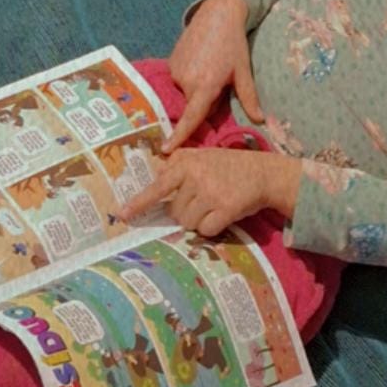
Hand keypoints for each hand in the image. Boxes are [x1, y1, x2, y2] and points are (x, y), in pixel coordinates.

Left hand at [118, 147, 302, 237]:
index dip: (140, 202)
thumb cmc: (228, 166)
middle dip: (185, 212)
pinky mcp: (226, 208)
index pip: (158, 186)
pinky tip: (224, 213)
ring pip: (188, 223)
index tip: (123, 214)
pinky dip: (213, 227)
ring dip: (199, 221)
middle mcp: (196, 176)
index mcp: (186, 162)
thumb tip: (155, 182)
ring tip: (214, 205)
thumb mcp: (201, 156)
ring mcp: (211, 192)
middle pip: (174, 212)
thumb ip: (177, 165)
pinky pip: (206, 230)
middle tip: (203, 200)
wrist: (264, 172)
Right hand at [164, 0, 263, 152]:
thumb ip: (249, 98)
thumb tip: (260, 121)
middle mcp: (187, 81)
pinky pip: (180, 79)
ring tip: (211, 64)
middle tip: (220, 78)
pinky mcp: (170, 62)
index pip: (191, 118)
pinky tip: (201, 59)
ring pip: (187, 92)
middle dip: (206, 100)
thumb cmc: (234, 44)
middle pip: (194, 105)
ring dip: (197, 87)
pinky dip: (190, 76)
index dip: (179, 136)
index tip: (166, 150)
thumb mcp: (243, 72)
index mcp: (205, 86)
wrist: (217, 13)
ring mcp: (176, 71)